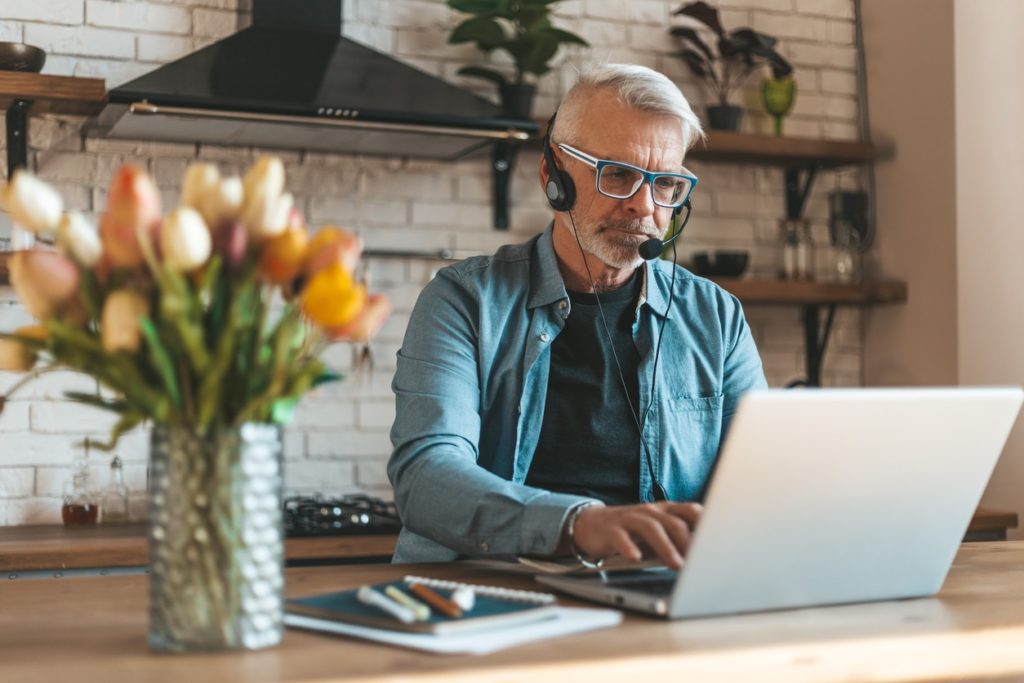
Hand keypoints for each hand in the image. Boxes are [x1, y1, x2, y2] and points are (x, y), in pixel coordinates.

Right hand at [571, 502, 701, 568]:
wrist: (592, 525)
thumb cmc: (633, 532)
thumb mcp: (659, 532)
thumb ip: (680, 537)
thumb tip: (709, 555)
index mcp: (666, 511)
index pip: (691, 511)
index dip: (707, 525)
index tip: (720, 543)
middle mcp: (650, 511)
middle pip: (674, 522)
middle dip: (689, 543)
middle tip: (700, 564)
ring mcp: (630, 518)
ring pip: (651, 528)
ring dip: (666, 548)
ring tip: (677, 565)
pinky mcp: (611, 530)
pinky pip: (622, 538)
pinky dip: (629, 548)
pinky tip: (636, 558)